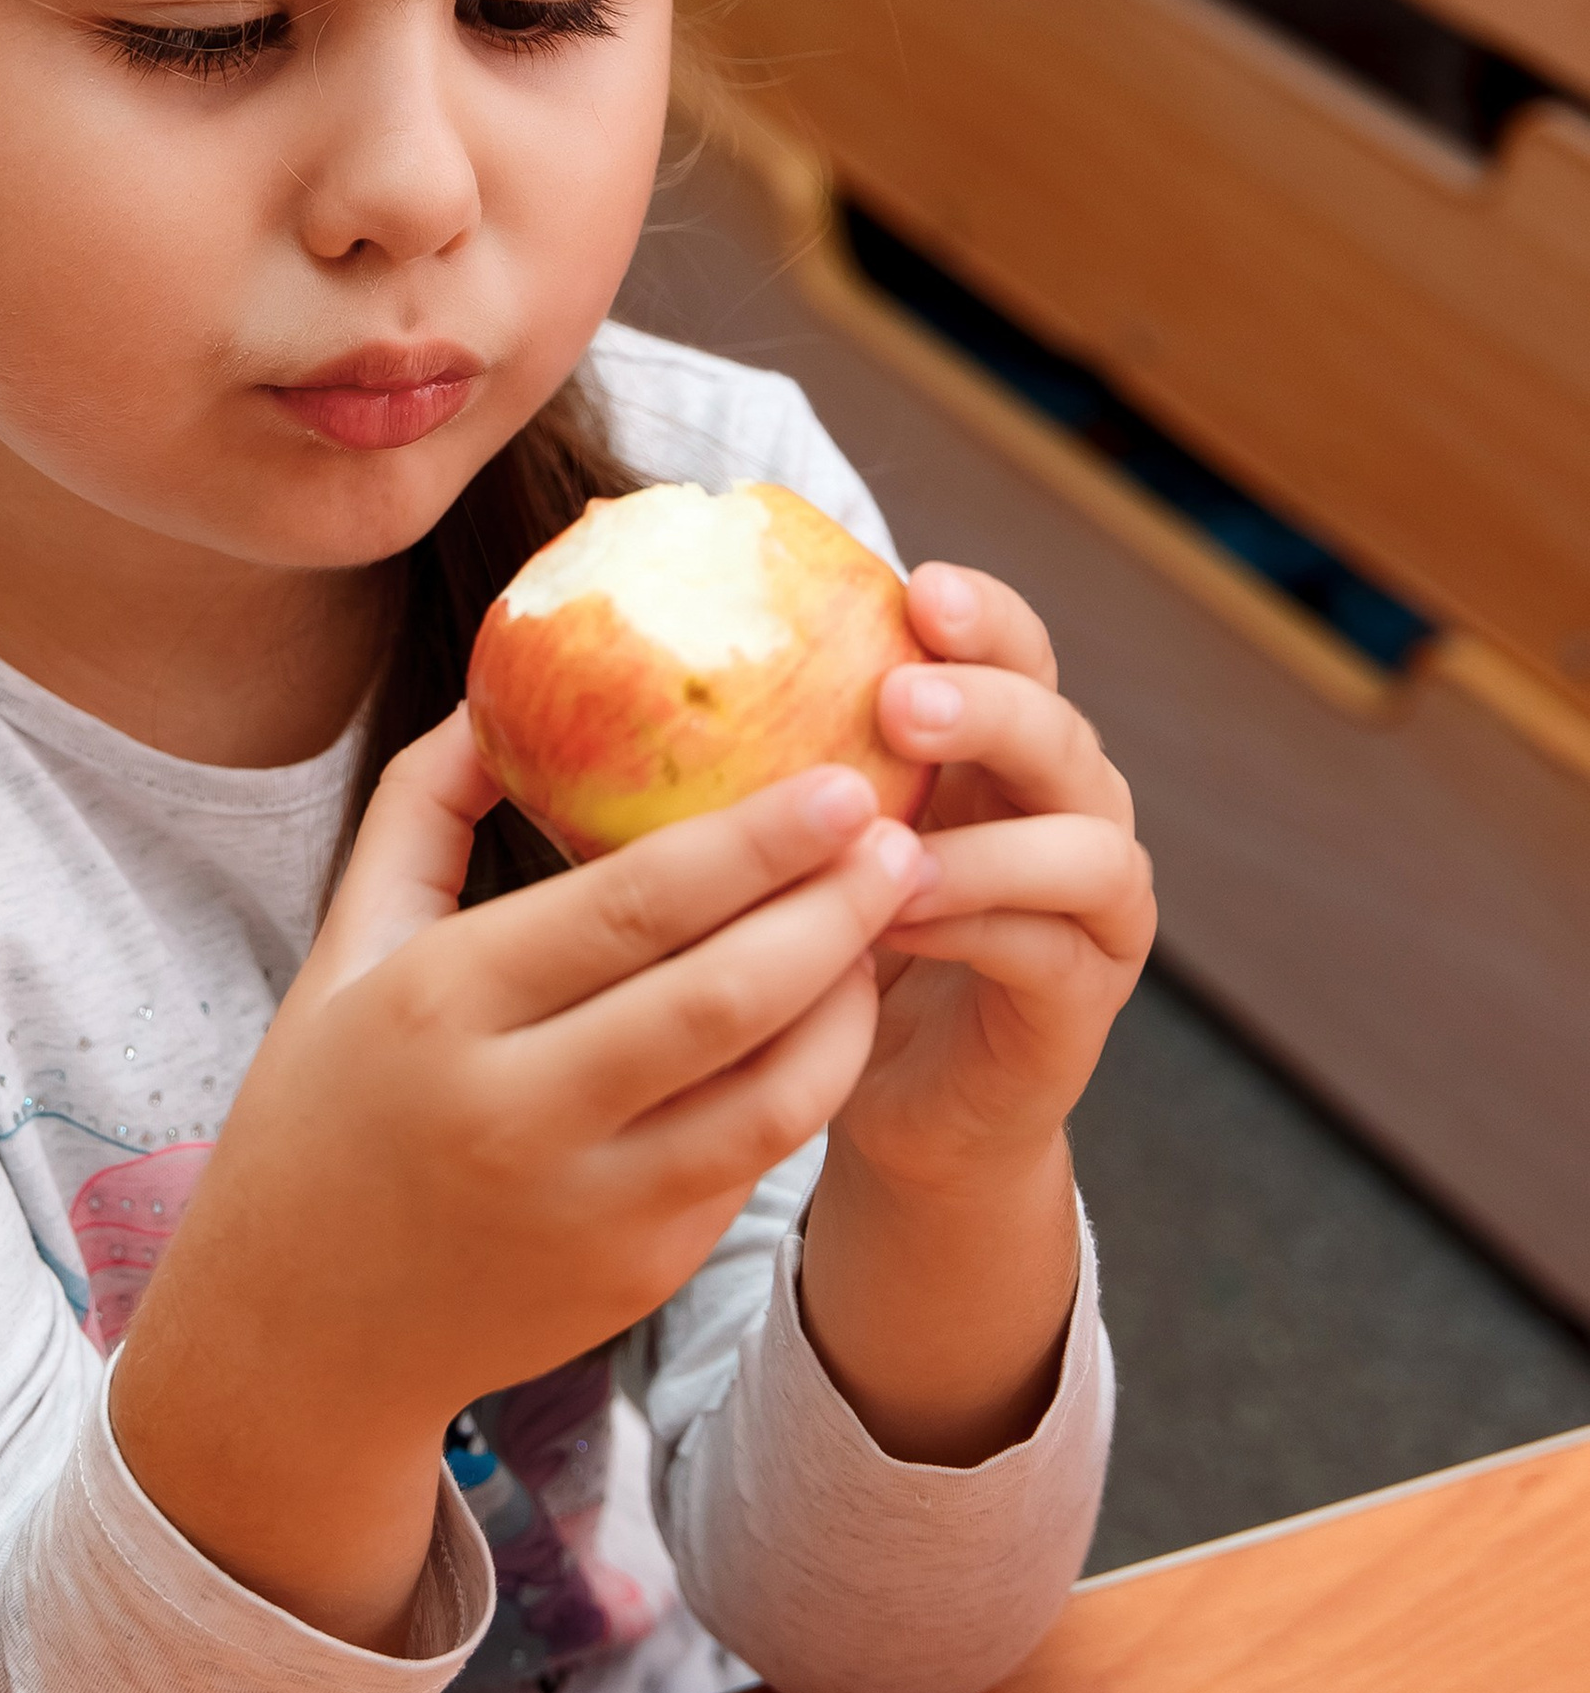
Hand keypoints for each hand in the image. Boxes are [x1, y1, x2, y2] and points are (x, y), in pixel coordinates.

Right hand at [111, 719, 929, 1648]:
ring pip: (770, 1093)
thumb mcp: (347, 945)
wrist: (300, 1334)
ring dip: (850, 1000)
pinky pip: (753, 1158)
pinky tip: (833, 1010)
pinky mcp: (639, 1271)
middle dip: (834, 909)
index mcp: (438, 1005)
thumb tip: (504, 688)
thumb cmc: (323, 1110)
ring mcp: (588, 1205)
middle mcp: (516, 1112)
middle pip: (722, 997)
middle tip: (904, 837)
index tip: (839, 780)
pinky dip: (809, 1078)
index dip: (752, 842)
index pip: (628, 907)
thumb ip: (421, 808)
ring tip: (886, 920)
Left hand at [799, 560, 1154, 1466]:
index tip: (913, 586)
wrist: (900, 1105)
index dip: (979, 613)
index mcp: (991, 746)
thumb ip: (762, 764)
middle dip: (988, 703)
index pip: (1011, 647)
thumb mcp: (796, 844)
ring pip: (1086, 839)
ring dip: (989, 838)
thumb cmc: (824, 949)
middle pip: (1059, 724)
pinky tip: (903, 924)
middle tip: (899, 701)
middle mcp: (1061, 806)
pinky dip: (984, 926)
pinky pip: (1053, 943)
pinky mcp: (1085, 991)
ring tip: (894, 846)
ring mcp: (1092, 902)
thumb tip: (600, 672)